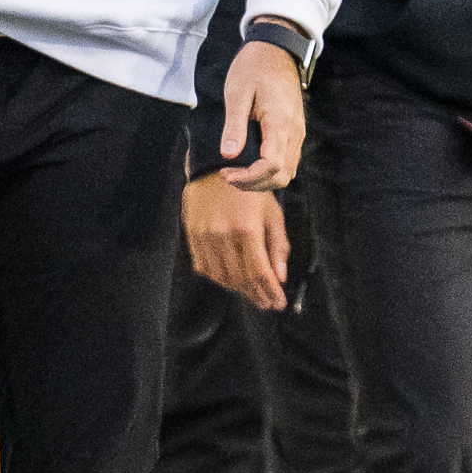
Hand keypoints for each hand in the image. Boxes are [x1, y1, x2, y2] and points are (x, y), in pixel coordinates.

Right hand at [184, 174, 290, 311]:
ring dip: (238, 289)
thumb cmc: (250, 192)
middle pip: (240, 278)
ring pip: (221, 275)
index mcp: (247, 230)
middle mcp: (222, 236)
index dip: (270, 292)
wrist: (216, 169)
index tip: (278, 303)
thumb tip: (280, 277)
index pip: (259, 272)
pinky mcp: (191, 236)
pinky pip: (204, 267)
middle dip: (256, 295)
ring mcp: (204, 237)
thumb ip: (277, 246)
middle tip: (267, 304)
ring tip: (253, 295)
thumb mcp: (272, 214)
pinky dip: (218, 278)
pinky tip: (230, 281)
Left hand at [220, 36, 304, 190]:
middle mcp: (295, 132)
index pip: (272, 166)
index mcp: (280, 123)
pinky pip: (288, 161)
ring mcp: (298, 132)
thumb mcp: (237, 93)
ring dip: (263, 181)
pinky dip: (270, 171)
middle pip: (283, 176)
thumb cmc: (254, 68)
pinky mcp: (296, 131)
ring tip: (237, 173)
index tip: (225, 173)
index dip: (249, 178)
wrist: (277, 51)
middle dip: (255, 184)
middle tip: (228, 176)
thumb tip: (228, 155)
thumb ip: (234, 126)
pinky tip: (250, 163)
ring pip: (288, 172)